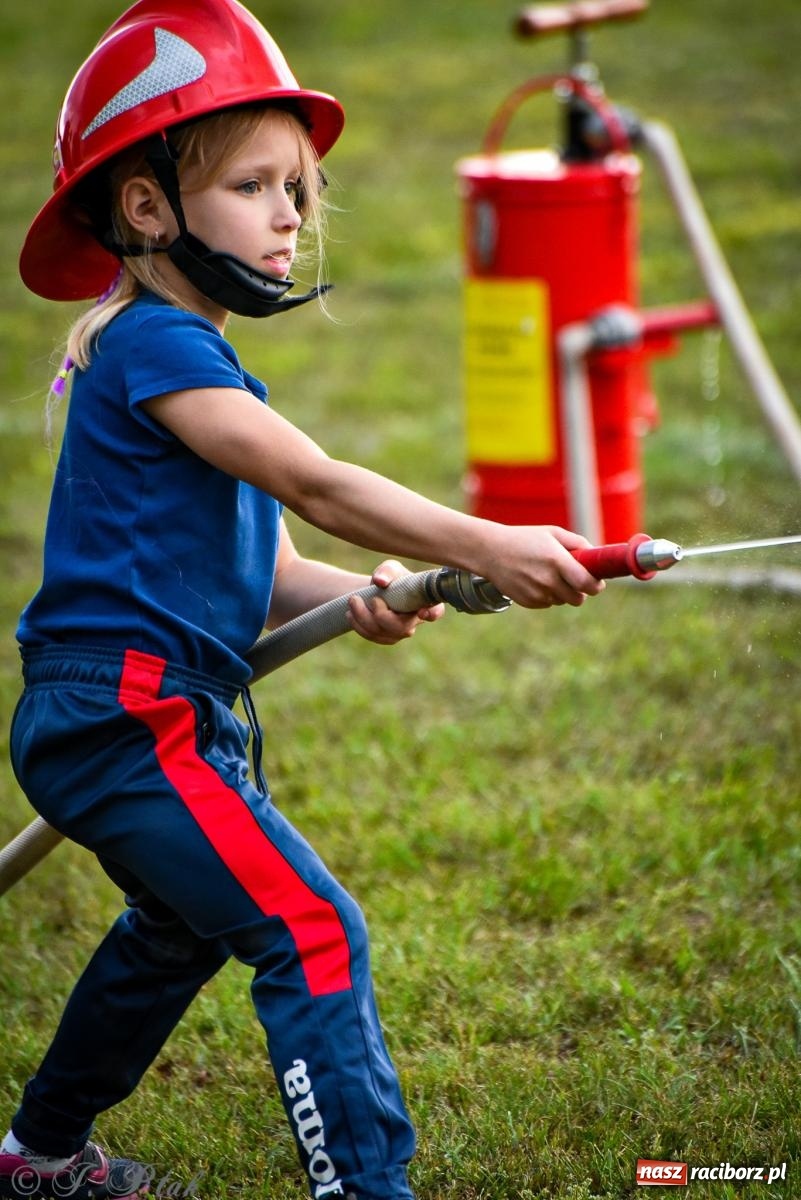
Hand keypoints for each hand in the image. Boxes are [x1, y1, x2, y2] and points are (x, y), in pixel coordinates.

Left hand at [347, 560, 444, 644]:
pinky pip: (372, 637)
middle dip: (382, 615)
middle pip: (402, 627)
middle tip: (371, 599)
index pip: (436, 611)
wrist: (378, 591)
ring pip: (383, 633)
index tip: (422, 612)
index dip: (432, 613)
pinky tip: (350, 613)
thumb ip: (387, 572)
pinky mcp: (387, 638)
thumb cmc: (391, 578)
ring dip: (364, 618)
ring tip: (353, 600)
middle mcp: (416, 620)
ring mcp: (401, 632)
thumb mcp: (390, 569)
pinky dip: (359, 625)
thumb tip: (379, 581)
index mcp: (425, 601)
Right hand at [479, 525, 606, 608]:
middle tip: (574, 579)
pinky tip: (535, 580)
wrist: (490, 551)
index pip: (587, 584)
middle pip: (578, 599)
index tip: (597, 582)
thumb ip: (578, 543)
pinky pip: (548, 603)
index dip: (596, 586)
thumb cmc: (524, 539)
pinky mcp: (527, 602)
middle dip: (580, 591)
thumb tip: (596, 556)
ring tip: (549, 575)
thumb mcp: (552, 533)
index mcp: (557, 561)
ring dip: (562, 592)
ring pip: (563, 601)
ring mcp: (536, 593)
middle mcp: (547, 580)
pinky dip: (548, 595)